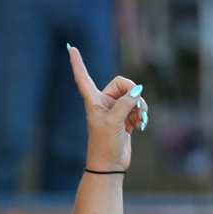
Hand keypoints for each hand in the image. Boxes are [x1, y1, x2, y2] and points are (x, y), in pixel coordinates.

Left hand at [67, 45, 148, 172]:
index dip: (78, 64)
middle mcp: (103, 103)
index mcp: (93, 101)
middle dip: (133, 93)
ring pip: (133, 96)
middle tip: (138, 106)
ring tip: (140, 120)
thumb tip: (138, 91)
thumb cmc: (105, 145)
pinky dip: (141, 114)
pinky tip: (140, 125)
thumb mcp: (115, 121)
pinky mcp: (124, 118)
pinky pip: (137, 107)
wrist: (110, 165)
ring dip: (140, 106)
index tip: (71, 48)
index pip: (83, 78)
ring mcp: (115, 110)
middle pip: (122, 83)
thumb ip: (126, 102)